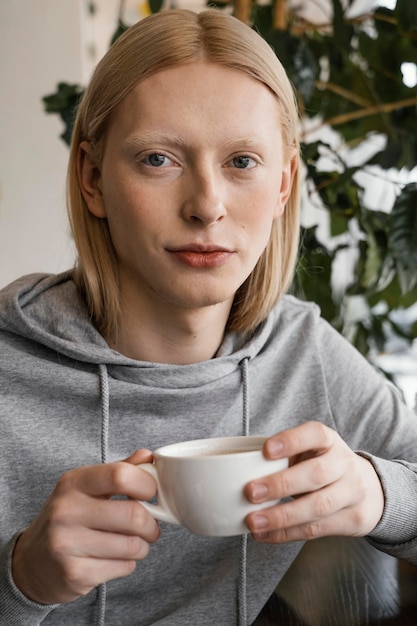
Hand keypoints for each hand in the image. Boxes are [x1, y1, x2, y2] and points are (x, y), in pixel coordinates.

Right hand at [12, 450, 159, 604]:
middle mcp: (66, 511)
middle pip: (133, 514)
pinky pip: (123, 567)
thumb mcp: (86, 487)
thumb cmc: (69, 518)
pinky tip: (114, 559)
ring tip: (132, 543)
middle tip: (150, 527)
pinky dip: (128, 564)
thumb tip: (148, 456)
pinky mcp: (74, 574)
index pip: (120, 475)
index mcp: (73, 483)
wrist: (32, 562)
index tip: (150, 494)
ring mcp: (67, 544)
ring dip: (142, 546)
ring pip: (133, 545)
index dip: (146, 485)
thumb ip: (118, 470)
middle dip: (151, 524)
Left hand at [245, 422, 384, 542]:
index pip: (314, 434)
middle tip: (250, 492)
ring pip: (317, 506)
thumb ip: (283, 456)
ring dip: (281, 517)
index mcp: (329, 440)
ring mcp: (352, 492)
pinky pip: (316, 529)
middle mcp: (344, 463)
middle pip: (316, 474)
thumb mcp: (310, 450)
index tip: (265, 450)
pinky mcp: (352, 519)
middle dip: (281, 484)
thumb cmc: (323, 465)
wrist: (369, 489)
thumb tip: (236, 469)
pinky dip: (287, 534)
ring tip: (253, 522)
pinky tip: (266, 534)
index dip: (291, 441)